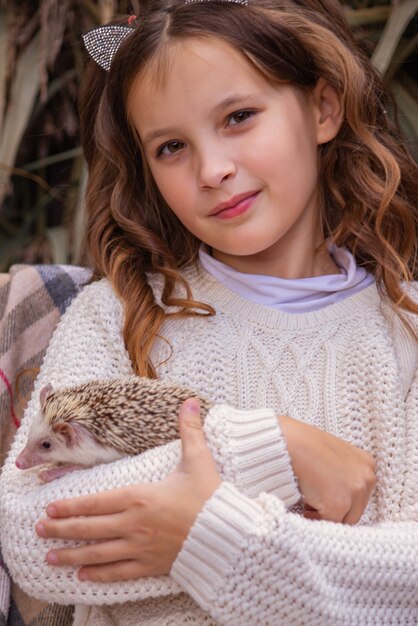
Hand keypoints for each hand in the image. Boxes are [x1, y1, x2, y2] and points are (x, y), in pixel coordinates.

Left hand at [35, 398, 220, 581]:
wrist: (228, 534)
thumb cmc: (210, 497)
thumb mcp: (198, 460)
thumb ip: (190, 430)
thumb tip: (190, 401)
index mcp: (141, 497)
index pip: (97, 502)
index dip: (71, 505)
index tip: (50, 508)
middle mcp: (134, 524)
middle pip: (90, 528)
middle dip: (62, 529)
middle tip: (39, 531)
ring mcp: (140, 548)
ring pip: (98, 553)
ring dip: (71, 555)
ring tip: (49, 557)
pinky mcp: (151, 565)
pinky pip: (119, 572)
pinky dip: (99, 574)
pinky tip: (83, 574)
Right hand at [279, 415, 376, 523]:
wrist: (290, 443)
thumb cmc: (306, 445)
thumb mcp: (335, 454)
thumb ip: (345, 472)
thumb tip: (340, 490)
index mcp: (367, 463)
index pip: (361, 494)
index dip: (343, 497)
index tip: (328, 497)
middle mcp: (367, 478)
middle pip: (356, 509)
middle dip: (336, 509)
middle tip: (317, 502)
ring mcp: (354, 492)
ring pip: (344, 520)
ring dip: (327, 514)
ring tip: (310, 502)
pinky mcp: (338, 505)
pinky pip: (328, 522)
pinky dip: (314, 517)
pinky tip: (305, 505)